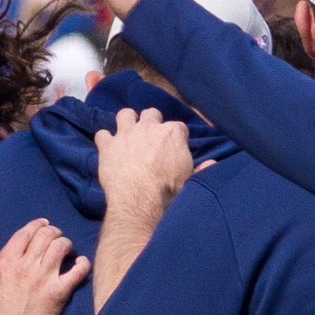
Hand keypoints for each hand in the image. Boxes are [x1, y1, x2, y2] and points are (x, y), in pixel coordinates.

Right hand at [0, 218, 87, 314]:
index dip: (36, 225)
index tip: (43, 224)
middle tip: (57, 235)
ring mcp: (44, 277)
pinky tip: (81, 263)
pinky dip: (82, 263)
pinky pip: (77, 270)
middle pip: (44, 235)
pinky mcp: (60, 292)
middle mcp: (25, 266)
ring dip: (66, 243)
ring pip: (60, 246)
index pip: (23, 234)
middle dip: (53, 231)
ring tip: (67, 248)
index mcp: (4, 264)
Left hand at [96, 105, 193, 227]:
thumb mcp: (191, 181)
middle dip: (152, 122)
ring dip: (127, 121)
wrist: (140, 201)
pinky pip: (102, 134)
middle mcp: (149, 127)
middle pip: (151, 113)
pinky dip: (106, 140)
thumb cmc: (169, 192)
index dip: (177, 137)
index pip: (179, 127)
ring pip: (125, 114)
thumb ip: (200, 169)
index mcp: (173, 134)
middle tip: (151, 137)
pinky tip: (109, 148)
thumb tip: (212, 164)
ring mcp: (126, 134)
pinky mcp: (107, 145)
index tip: (175, 147)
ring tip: (129, 133)